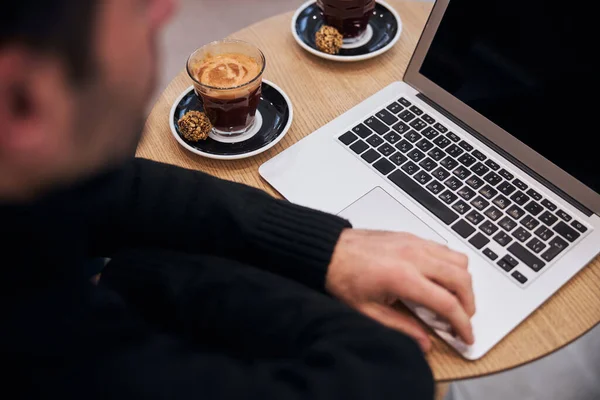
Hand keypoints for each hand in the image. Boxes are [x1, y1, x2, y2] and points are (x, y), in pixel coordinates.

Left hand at [326, 229, 474, 350]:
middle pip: (461, 279)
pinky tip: (439, 278)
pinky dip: (451, 265)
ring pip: (458, 259)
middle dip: (469, 303)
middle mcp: (413, 256)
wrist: (327, 251)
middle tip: (462, 319)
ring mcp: (414, 242)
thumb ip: (400, 327)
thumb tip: (424, 343)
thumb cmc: (341, 277)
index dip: (462, 323)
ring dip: (463, 281)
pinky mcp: (411, 236)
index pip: (447, 303)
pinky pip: (443, 248)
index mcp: (403, 277)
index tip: (466, 336)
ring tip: (454, 298)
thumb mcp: (367, 310)